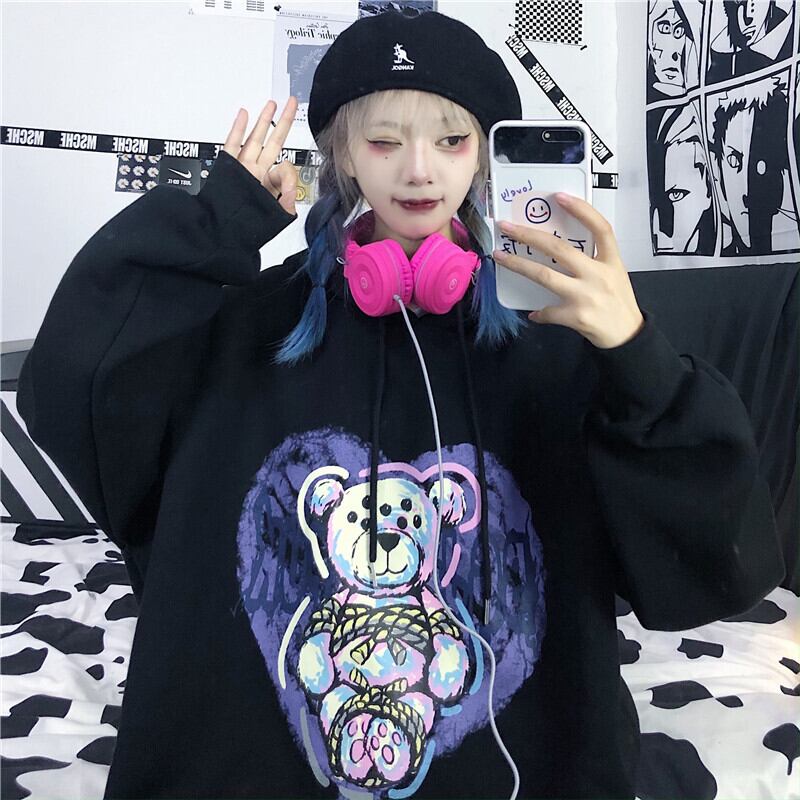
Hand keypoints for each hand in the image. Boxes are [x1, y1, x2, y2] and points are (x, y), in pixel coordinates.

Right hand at [222, 96, 299, 215]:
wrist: (224, 232)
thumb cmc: (248, 227)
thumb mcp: (277, 215)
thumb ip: (288, 195)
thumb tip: (289, 173)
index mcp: (270, 184)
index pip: (285, 168)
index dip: (288, 171)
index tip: (285, 177)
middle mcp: (257, 173)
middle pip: (273, 142)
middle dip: (283, 122)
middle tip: (291, 103)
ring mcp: (243, 168)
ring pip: (255, 138)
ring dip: (263, 120)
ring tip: (271, 104)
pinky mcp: (227, 167)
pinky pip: (233, 144)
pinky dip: (238, 129)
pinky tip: (243, 114)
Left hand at [492, 193, 644, 348]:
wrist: (628, 336)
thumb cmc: (618, 302)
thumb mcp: (615, 274)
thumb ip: (594, 260)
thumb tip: (558, 249)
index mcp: (612, 261)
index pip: (601, 228)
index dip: (581, 210)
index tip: (559, 197)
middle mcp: (599, 275)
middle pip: (560, 248)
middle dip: (530, 235)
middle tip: (507, 227)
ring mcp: (586, 295)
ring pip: (546, 275)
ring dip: (519, 265)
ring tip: (501, 256)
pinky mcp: (576, 316)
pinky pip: (548, 311)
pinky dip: (539, 312)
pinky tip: (533, 313)